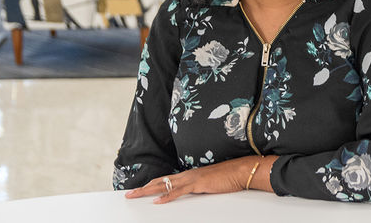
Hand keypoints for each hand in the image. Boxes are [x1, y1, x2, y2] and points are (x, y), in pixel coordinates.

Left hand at [124, 155, 276, 203]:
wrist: (241, 170)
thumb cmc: (229, 177)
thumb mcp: (210, 183)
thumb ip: (199, 186)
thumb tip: (192, 191)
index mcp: (190, 174)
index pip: (166, 179)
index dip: (152, 184)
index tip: (140, 190)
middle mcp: (187, 174)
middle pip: (160, 181)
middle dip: (143, 188)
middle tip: (129, 194)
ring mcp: (192, 178)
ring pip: (164, 184)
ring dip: (148, 191)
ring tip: (135, 195)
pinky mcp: (198, 184)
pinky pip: (178, 191)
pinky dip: (167, 196)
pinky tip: (157, 201)